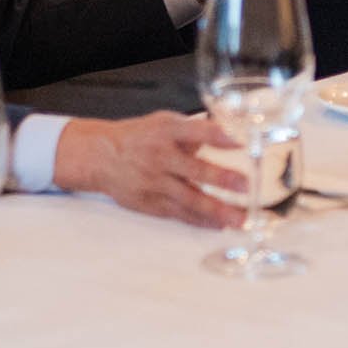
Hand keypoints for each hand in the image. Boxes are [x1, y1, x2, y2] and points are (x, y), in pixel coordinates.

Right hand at [52, 112, 246, 228]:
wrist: (101, 156)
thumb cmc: (140, 137)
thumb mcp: (165, 122)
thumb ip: (195, 130)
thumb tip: (230, 136)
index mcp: (166, 131)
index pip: (195, 131)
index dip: (218, 136)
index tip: (240, 141)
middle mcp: (160, 157)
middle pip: (195, 169)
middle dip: (222, 179)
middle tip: (246, 187)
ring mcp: (154, 183)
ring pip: (190, 199)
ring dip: (217, 210)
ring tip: (240, 220)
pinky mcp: (150, 203)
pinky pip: (179, 214)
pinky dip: (200, 221)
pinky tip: (219, 225)